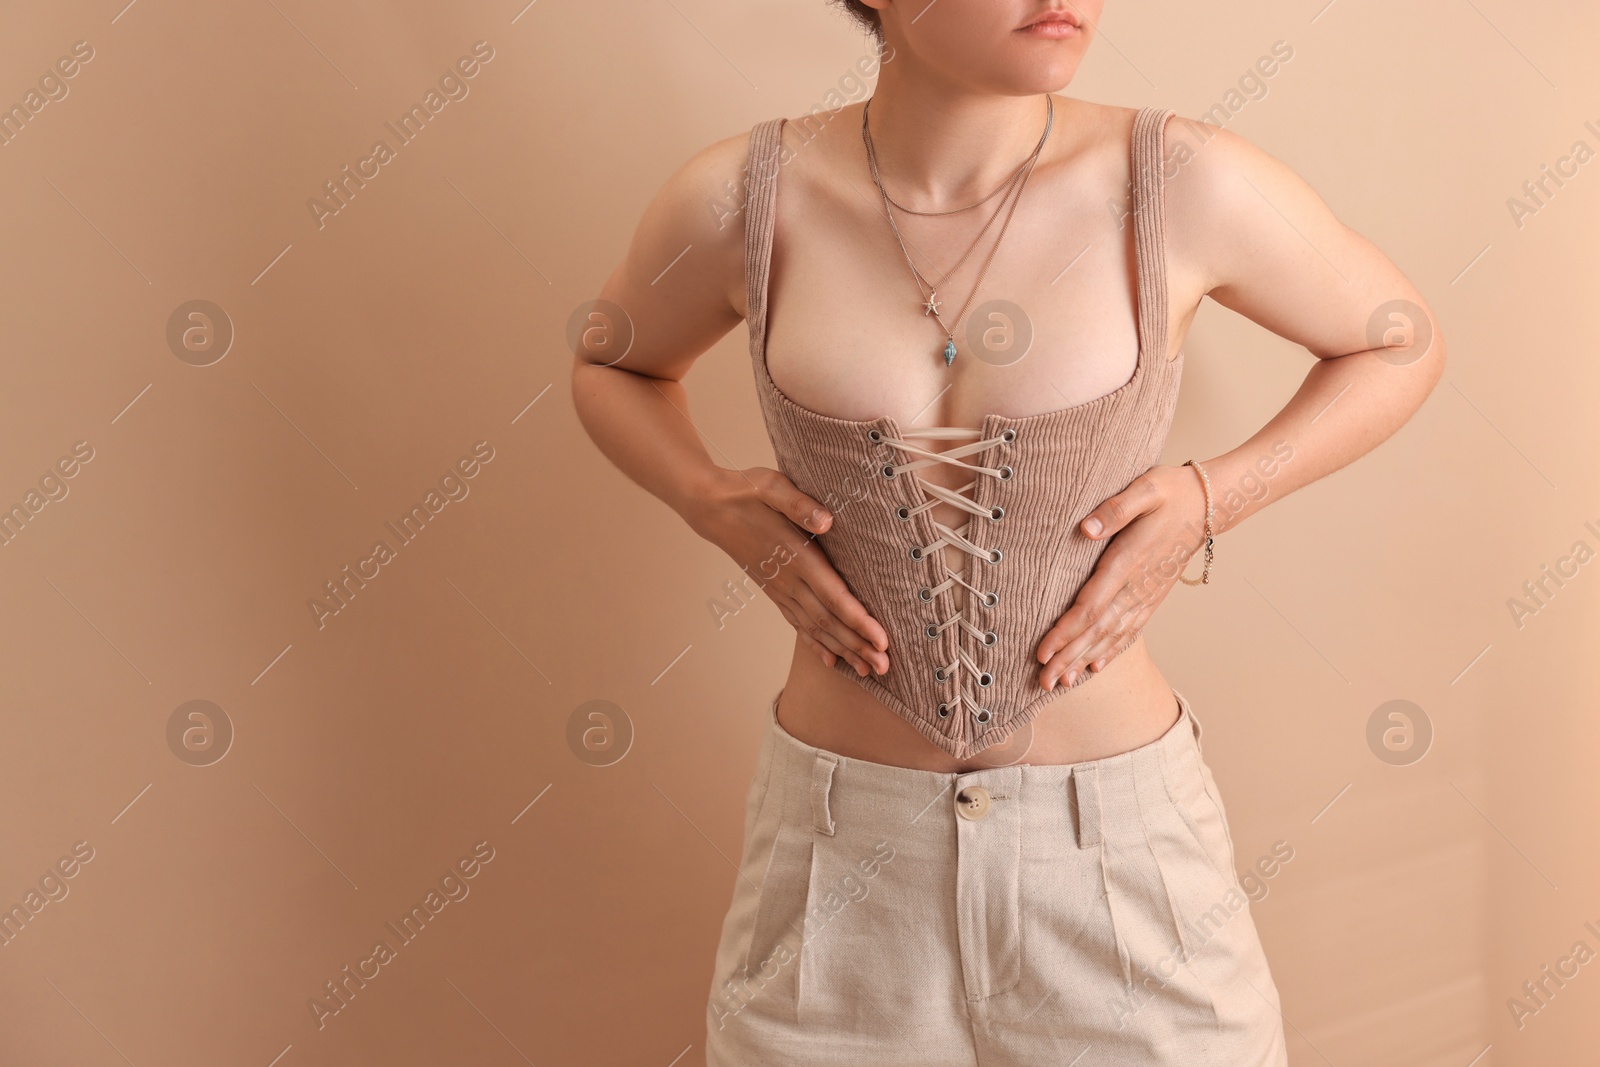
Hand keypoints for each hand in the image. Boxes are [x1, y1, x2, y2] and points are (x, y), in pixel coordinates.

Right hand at [688, 466, 889, 676]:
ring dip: (842, 651)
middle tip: (885, 668)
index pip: (834, 596)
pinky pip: (798, 624)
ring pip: (815, 628)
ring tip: (868, 671)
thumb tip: (826, 521)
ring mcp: (780, 590)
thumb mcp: (773, 487)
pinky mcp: (774, 591)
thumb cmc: (747, 492)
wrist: (712, 507)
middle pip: (829, 622)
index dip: (859, 621)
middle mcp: (789, 581)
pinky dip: (816, 644)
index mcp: (797, 557)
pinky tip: (831, 660)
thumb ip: (799, 505)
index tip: (882, 640)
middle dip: (858, 646)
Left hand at [1035, 465, 1207, 689]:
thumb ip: (1116, 509)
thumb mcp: (1145, 489)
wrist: (1207, 504)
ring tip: (1060, 683)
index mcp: (1128, 563)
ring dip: (1084, 660)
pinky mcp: (1152, 597)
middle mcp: (1137, 587)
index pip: (1091, 606)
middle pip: (1097, 631)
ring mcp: (1147, 595)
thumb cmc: (1171, 492)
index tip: (1043, 652)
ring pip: (1112, 636)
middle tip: (1042, 682)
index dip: (1066, 632)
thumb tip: (1087, 529)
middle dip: (1068, 658)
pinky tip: (1094, 666)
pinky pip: (1130, 630)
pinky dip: (1110, 651)